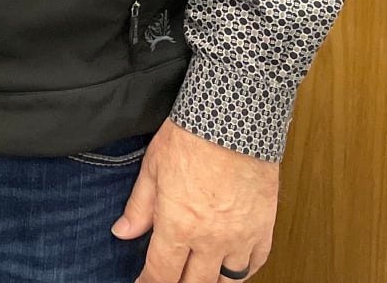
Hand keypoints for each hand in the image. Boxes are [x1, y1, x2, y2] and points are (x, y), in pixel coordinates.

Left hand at [113, 118, 279, 282]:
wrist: (234, 120)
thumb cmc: (191, 137)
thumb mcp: (153, 168)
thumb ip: (139, 207)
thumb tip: (123, 232)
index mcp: (178, 225)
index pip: (161, 273)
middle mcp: (211, 239)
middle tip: (169, 280)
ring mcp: (240, 237)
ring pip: (227, 281)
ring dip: (210, 281)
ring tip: (199, 275)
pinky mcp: (264, 228)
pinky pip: (256, 264)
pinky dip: (243, 271)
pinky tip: (232, 267)